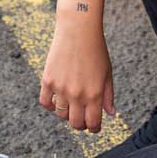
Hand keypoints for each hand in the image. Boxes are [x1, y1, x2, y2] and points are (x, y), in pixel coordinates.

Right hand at [39, 14, 115, 132]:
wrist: (78, 29)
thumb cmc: (96, 49)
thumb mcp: (107, 73)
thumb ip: (108, 95)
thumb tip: (110, 114)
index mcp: (95, 94)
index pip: (92, 123)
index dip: (94, 128)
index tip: (94, 126)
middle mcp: (77, 94)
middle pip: (75, 123)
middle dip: (80, 124)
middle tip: (83, 118)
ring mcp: (61, 88)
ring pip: (61, 115)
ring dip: (66, 114)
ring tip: (72, 105)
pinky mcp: (48, 80)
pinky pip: (46, 103)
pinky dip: (51, 105)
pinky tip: (57, 100)